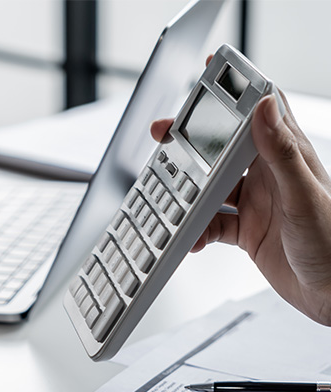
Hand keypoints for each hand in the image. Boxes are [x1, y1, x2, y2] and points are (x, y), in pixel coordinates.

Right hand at [151, 92, 330, 325]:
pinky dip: (194, 230)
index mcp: (287, 158)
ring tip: (172, 196)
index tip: (209, 75)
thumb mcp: (305, 196)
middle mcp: (269, 177)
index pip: (260, 113)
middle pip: (223, 150)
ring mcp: (256, 203)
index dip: (236, 92)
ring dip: (188, 193)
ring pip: (210, 187)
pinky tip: (191, 236)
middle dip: (193, 143)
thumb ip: (282, 154)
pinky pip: (210, 223)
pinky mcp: (246, 230)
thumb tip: (264, 109)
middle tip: (165, 136)